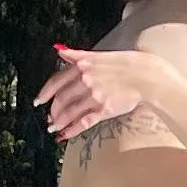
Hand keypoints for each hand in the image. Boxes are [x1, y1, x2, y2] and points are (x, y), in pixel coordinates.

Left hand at [37, 42, 176, 143]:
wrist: (147, 76)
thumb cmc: (128, 64)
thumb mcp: (99, 55)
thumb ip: (77, 55)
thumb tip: (60, 51)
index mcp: (82, 66)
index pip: (56, 81)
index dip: (45, 93)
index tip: (38, 101)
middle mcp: (85, 81)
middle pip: (61, 99)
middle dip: (53, 111)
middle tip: (50, 117)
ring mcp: (94, 96)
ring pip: (69, 112)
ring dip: (59, 122)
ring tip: (54, 128)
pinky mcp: (104, 110)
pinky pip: (83, 122)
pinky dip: (71, 130)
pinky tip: (64, 135)